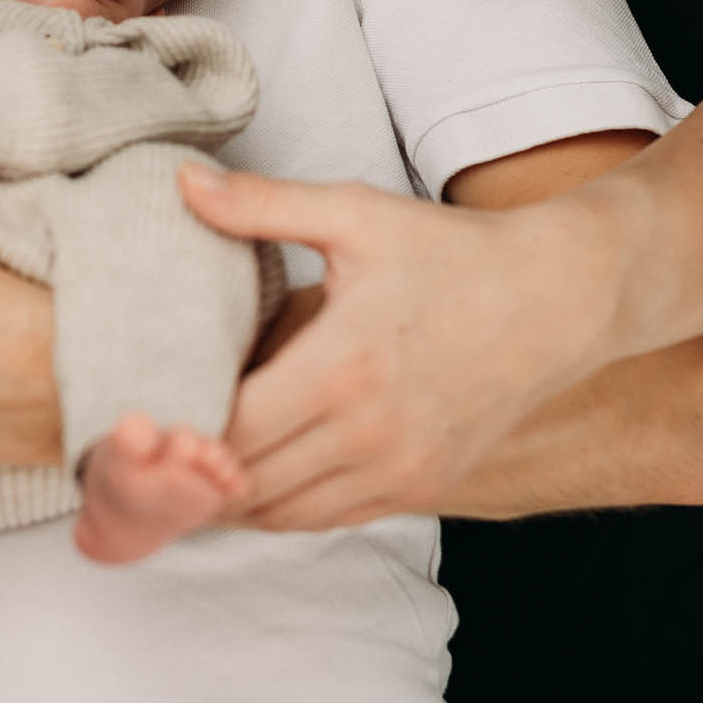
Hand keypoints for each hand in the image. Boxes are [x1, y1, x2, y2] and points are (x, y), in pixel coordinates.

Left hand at [181, 164, 611, 531]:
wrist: (557, 299)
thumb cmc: (451, 252)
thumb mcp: (356, 214)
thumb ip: (263, 204)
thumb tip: (182, 184)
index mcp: (343, 366)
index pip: (230, 428)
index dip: (178, 426)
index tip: (145, 404)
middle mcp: (369, 434)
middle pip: (247, 480)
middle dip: (192, 465)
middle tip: (150, 441)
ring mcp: (399, 470)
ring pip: (283, 514)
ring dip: (232, 493)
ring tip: (190, 458)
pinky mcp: (422, 488)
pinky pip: (328, 518)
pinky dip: (282, 504)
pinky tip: (253, 470)